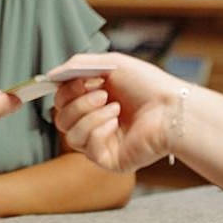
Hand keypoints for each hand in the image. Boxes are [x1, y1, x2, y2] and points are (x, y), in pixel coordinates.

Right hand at [49, 52, 184, 172]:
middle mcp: (93, 122)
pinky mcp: (108, 159)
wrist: (173, 108)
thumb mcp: (110, 64)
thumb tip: (48, 75)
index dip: (65, 90)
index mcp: (92, 100)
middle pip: (60, 116)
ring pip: (69, 133)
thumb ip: (76, 66)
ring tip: (115, 107)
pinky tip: (117, 123)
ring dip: (90, 115)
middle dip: (78, 102)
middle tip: (102, 92)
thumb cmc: (146, 84)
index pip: (61, 100)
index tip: (83, 81)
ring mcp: (100, 142)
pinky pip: (86, 147)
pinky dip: (99, 130)